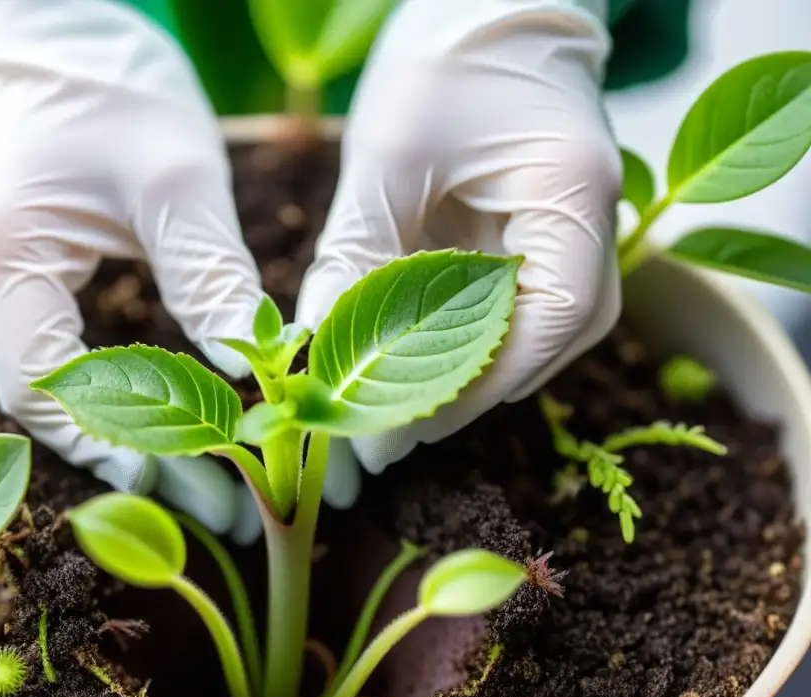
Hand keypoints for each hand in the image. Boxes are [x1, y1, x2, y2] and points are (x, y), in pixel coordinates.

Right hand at [0, 0, 265, 541]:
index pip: (45, 389)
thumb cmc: (116, 92)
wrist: (65, 39)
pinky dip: (120, 403)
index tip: (198, 484)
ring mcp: (2, 288)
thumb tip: (260, 365)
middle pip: (50, 407)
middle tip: (222, 505)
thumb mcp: (177, 179)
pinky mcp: (30, 282)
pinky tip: (180, 428)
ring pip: (58, 393)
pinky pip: (67, 363)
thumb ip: (210, 275)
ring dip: (129, 440)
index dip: (118, 448)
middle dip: (134, 461)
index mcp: (2, 265)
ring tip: (211, 483)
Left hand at [299, 0, 622, 493]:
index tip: (404, 425)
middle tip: (384, 438)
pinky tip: (412, 367)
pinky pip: (517, 311)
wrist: (490, 7)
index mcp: (571, 193)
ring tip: (388, 416)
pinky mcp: (549, 238)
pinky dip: (466, 345)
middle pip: (545, 344)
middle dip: (464, 397)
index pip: (548, 321)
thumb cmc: (442, 59)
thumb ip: (355, 257)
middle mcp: (596, 225)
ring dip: (464, 378)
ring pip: (533, 337)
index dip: (475, 386)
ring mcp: (579, 235)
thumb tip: (316, 350)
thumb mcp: (386, 158)